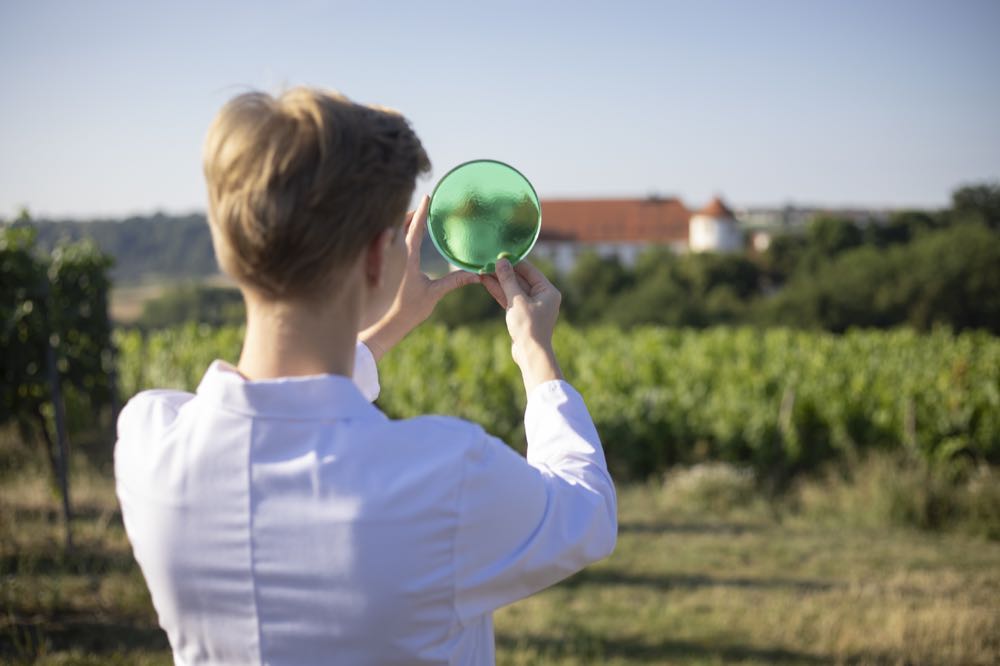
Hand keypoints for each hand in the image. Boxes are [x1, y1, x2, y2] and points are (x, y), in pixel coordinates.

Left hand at [360, 195, 477, 359]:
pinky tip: (408, 237)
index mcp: (407, 257)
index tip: (429, 196)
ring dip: (404, 223)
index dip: (423, 211)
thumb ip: (454, 281)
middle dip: (413, 213)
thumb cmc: (408, 310)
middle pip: (402, 225)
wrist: (386, 324)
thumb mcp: (434, 293)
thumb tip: (477, 275)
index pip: (415, 227)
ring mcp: (389, 259)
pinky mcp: (386, 266)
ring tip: (418, 217)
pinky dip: (400, 234)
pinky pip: (391, 243)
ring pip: (395, 232)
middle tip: (427, 206)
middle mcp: (395, 254)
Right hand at [480, 259, 563, 391]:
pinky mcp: (522, 314)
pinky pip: (510, 299)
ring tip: (483, 269)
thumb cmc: (528, 326)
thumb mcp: (516, 300)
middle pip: (521, 279)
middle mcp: (542, 296)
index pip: (529, 270)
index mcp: (548, 290)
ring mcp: (532, 306)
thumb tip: (501, 261)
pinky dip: (500, 292)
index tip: (499, 254)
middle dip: (504, 271)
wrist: (530, 354)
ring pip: (513, 289)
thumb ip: (508, 279)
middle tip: (488, 261)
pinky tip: (487, 282)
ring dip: (499, 281)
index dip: (513, 262)